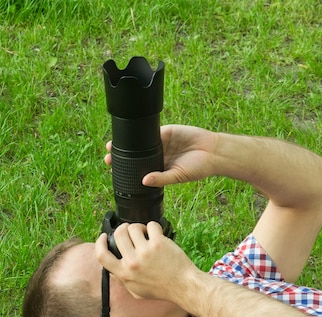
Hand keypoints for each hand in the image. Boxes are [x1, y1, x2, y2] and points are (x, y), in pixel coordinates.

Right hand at [95, 221, 196, 301]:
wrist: (183, 286)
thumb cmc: (162, 289)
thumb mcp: (136, 291)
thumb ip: (124, 280)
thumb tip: (115, 271)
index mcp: (124, 273)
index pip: (101, 256)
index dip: (99, 243)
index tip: (103, 237)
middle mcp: (132, 262)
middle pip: (118, 234)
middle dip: (123, 228)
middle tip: (131, 230)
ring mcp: (145, 252)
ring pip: (133, 227)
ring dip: (139, 227)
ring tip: (146, 233)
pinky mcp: (158, 243)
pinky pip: (151, 225)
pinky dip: (154, 226)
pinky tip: (157, 233)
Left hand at [104, 125, 219, 186]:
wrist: (213, 152)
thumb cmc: (199, 168)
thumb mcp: (179, 176)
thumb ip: (161, 178)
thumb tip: (144, 181)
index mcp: (161, 169)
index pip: (140, 171)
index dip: (128, 171)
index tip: (115, 172)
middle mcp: (159, 157)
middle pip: (137, 156)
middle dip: (123, 157)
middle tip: (108, 158)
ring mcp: (162, 143)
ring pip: (140, 144)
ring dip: (128, 145)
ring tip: (112, 146)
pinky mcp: (166, 131)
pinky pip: (151, 131)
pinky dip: (140, 132)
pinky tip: (129, 133)